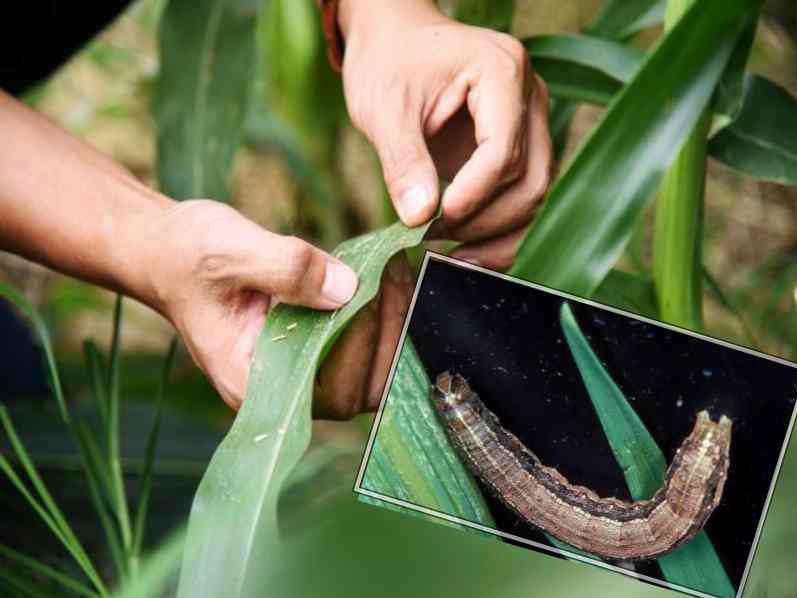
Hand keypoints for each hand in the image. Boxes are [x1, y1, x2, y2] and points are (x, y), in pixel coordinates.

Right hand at [141, 200, 412, 416]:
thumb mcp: (228, 249)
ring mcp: (298, 370)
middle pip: (359, 392)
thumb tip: (348, 289)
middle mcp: (279, 388)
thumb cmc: (186, 253)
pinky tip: (388, 276)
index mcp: (250, 382)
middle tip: (397, 278)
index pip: (329, 392)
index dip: (361, 349)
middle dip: (388, 338)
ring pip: (368, 373)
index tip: (371, 292)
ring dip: (392, 326)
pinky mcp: (312, 348)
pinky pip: (360, 347)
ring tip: (396, 272)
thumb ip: (285, 268)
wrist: (169, 252)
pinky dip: (382, 316)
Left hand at [339, 0, 552, 269]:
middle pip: (531, 181)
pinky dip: (499, 230)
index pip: (503, 152)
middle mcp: (531, 97)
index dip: (472, 196)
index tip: (433, 221)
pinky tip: (465, 249)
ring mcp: (531, 123)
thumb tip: (419, 219)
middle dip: (486, 222)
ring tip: (449, 253)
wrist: (396, 40)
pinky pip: (523, 197)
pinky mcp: (522, 147)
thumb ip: (403, 161)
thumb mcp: (383, 108)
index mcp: (502, 72)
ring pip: (536, 196)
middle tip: (435, 240)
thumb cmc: (388, 62)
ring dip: (497, 234)